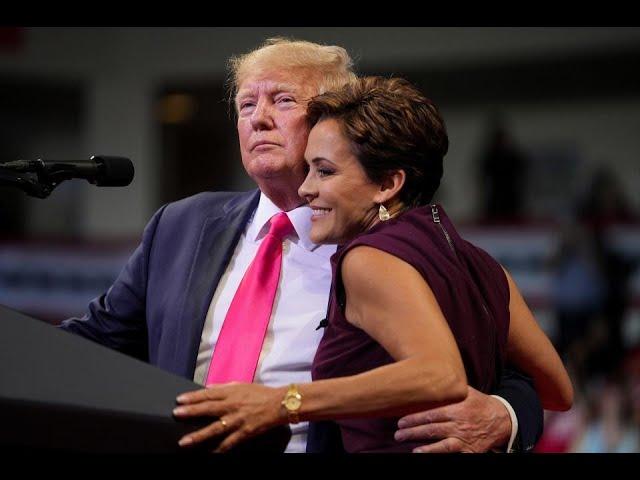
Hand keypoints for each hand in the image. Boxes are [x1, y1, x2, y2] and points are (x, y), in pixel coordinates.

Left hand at [173, 382, 286, 451]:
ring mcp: (238, 420)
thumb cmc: (261, 393)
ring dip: (198, 436)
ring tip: (184, 442)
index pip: (208, 393)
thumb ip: (224, 387)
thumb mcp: (241, 385)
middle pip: (209, 408)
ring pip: (215, 429)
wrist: (280, 404)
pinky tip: (208, 454)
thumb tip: (208, 388)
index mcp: (231, 392)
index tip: (179, 400)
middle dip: (191, 412)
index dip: (193, 397)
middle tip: (176, 414)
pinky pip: (229, 443)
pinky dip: (218, 449)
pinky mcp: (245, 432)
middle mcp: (233, 405)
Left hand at [394, 386, 511, 452]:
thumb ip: (449, 389)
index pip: (432, 414)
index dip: (415, 418)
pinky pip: (454, 455)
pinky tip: (426, 454)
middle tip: (398, 434)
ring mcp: (465, 439)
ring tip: (411, 448)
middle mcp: (460, 424)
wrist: (502, 419)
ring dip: (425, 448)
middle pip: (433, 429)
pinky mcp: (470, 451)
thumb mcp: (466, 392)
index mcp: (457, 408)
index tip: (400, 421)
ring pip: (442, 445)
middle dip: (413, 432)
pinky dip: (440, 456)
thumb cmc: (479, 403)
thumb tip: (427, 378)